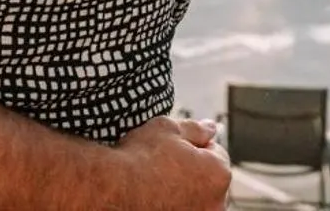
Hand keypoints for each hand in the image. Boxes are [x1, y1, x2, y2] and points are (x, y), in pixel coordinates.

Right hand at [111, 115, 231, 209]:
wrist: (111, 188)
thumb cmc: (139, 157)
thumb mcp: (167, 128)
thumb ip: (196, 128)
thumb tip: (212, 127)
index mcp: (218, 173)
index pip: (216, 153)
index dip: (193, 145)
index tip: (171, 147)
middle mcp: (216, 203)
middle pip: (208, 179)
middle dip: (193, 171)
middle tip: (162, 164)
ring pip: (196, 199)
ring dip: (184, 191)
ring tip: (156, 183)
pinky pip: (183, 209)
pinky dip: (173, 205)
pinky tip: (154, 198)